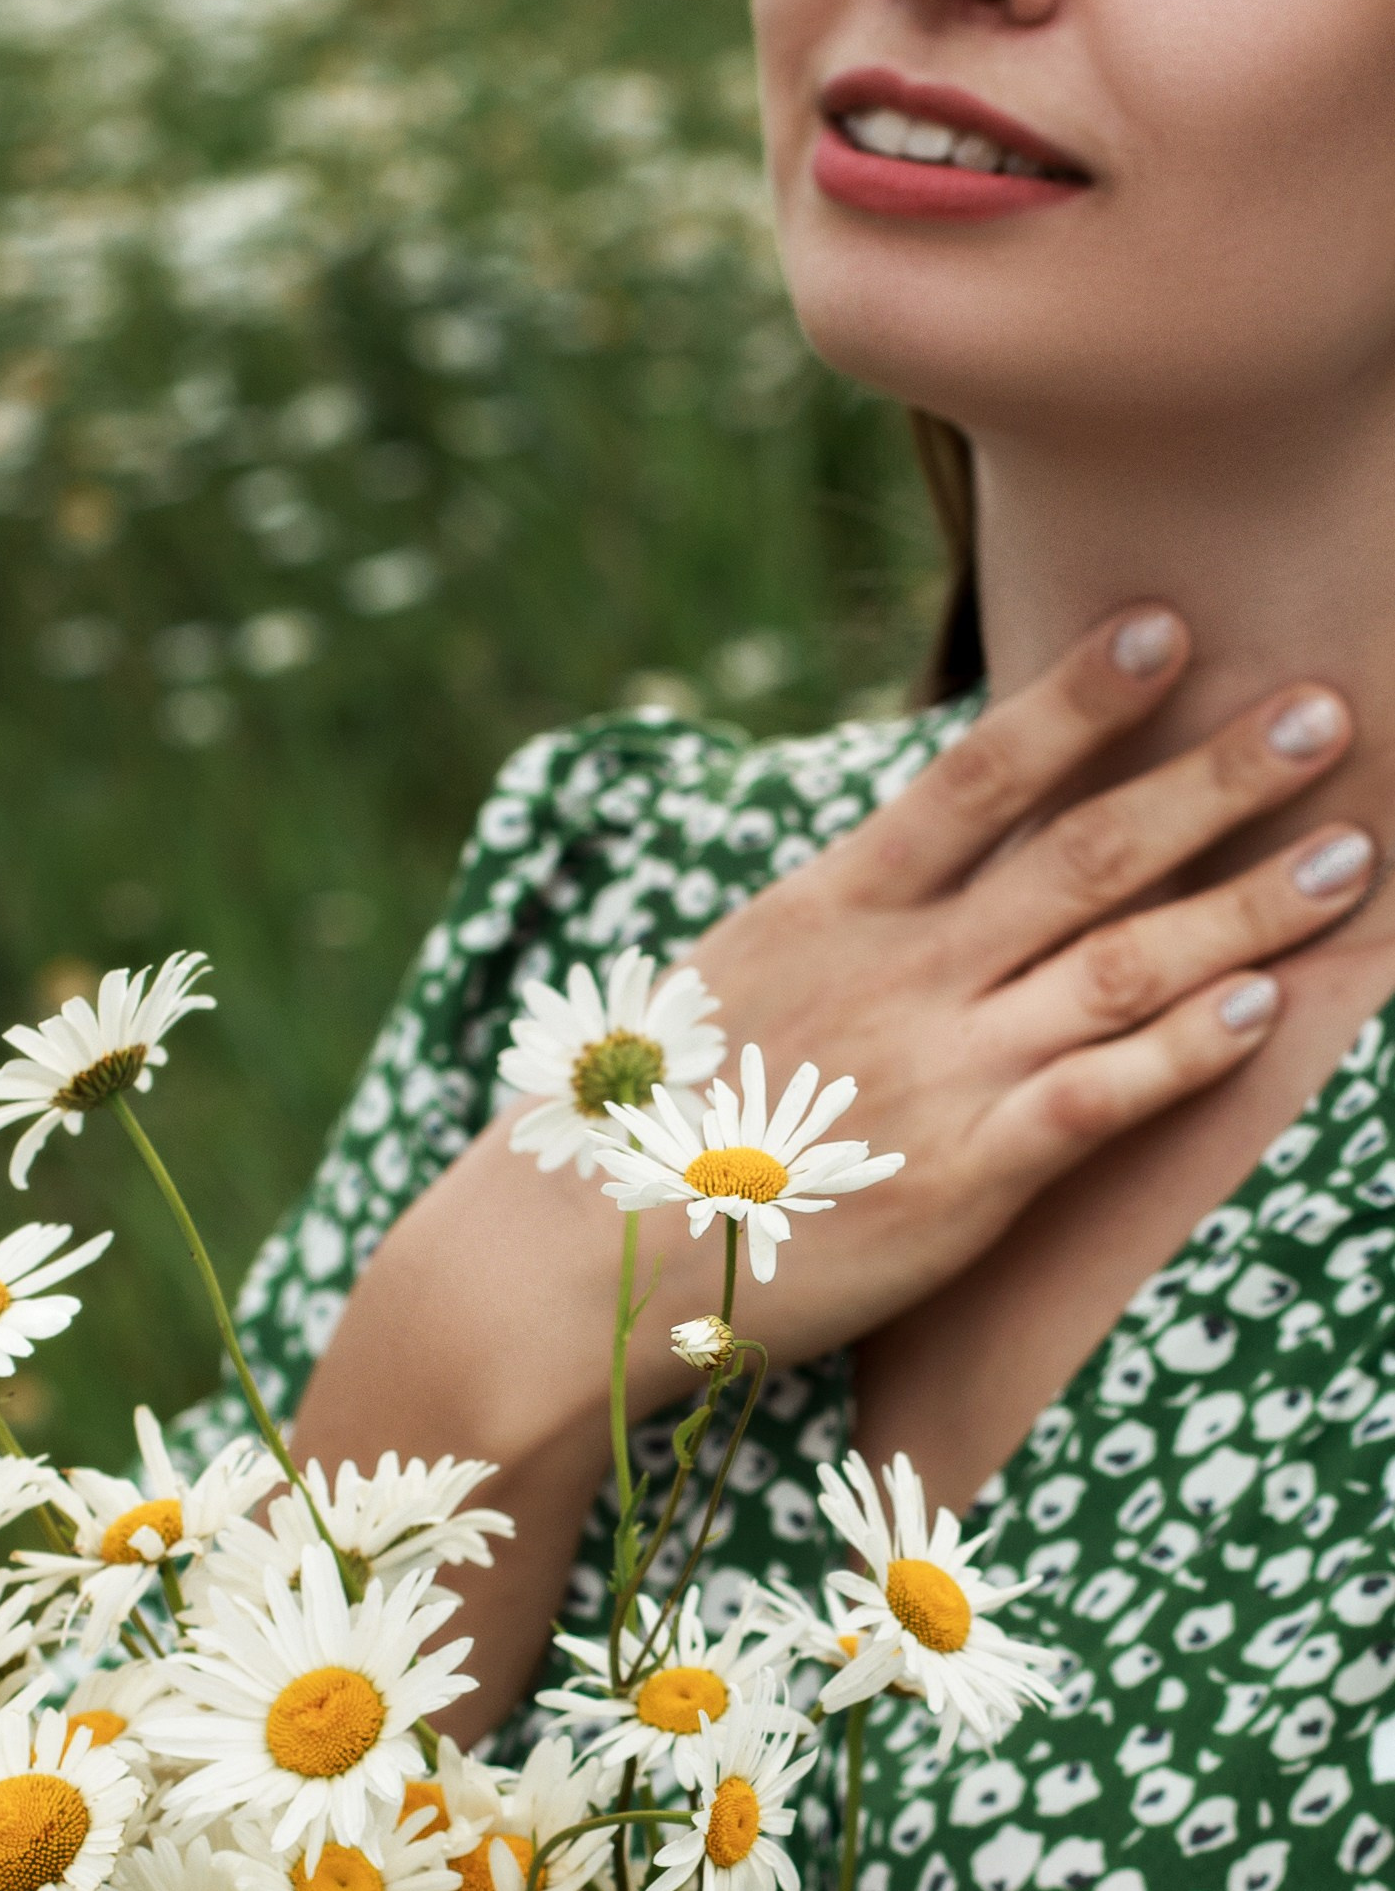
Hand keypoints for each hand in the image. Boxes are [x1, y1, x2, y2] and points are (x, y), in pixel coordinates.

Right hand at [294, 607, 1376, 1722]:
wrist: (573, 1263)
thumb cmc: (635, 1144)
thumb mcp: (716, 997)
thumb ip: (817, 945)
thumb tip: (876, 903)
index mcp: (825, 913)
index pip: (972, 776)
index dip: (1078, 697)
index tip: (1168, 627)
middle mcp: (895, 973)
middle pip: (1086, 852)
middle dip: (1215, 777)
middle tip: (1327, 710)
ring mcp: (937, 1069)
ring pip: (1124, 961)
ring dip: (1245, 900)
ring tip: (1347, 847)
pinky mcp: (964, 1175)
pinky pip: (1102, 1094)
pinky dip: (1189, 1046)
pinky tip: (1265, 1003)